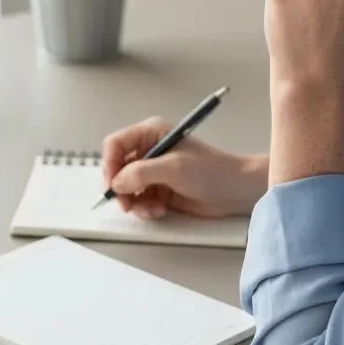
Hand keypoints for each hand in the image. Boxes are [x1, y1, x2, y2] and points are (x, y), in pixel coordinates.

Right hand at [101, 117, 267, 218]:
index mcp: (151, 133)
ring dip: (133, 202)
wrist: (234, 191)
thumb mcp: (173, 168)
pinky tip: (159, 211)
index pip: (116, 144)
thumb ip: (142, 173)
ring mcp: (153, 171)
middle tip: (128, 204)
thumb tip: (116, 182)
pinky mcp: (158, 189)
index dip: (109, 164)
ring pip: (125, 188)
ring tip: (151, 209)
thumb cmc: (211, 171)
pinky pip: (138, 200)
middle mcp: (149, 150)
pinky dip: (143, 208)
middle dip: (120, 188)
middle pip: (117, 168)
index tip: (111, 185)